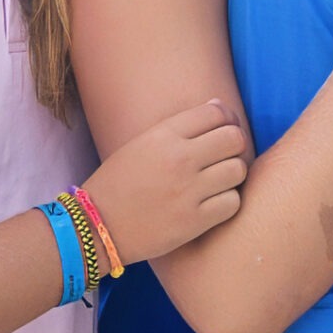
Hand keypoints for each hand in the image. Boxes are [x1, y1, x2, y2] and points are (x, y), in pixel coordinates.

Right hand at [85, 98, 248, 262]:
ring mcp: (187, 191)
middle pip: (234, 138)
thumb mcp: (141, 144)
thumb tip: (219, 106)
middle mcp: (178, 159)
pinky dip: (227, 202)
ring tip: (219, 182)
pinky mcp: (194, 221)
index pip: (216, 113)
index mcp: (163, 136)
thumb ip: (180, 127)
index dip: (226, 120)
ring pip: (238, 170)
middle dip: (234, 146)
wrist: (95, 226)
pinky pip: (233, 202)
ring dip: (232, 175)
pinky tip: (214, 203)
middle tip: (224, 157)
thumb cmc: (118, 183)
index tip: (221, 131)